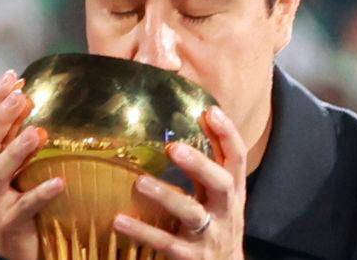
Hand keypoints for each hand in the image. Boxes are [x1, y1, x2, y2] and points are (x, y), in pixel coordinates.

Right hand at [0, 70, 64, 259]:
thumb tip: (31, 96)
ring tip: (38, 133)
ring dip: (17, 150)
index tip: (12, 76)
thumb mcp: (10, 168)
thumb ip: (15, 139)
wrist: (7, 248)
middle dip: (1, 118)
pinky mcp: (8, 224)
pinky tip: (60, 182)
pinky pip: (25, 206)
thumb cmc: (14, 200)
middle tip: (22, 97)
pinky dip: (41, 193)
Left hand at [113, 106, 246, 259]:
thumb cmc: (218, 223)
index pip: (236, 159)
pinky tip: (119, 220)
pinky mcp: (190, 256)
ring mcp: (210, 235)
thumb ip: (209, 165)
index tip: (210, 111)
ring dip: (167, 196)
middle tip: (175, 148)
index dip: (227, 134)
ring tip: (139, 182)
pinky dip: (143, 231)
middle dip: (201, 165)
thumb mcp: (220, 195)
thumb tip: (198, 118)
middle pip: (221, 184)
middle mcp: (226, 211)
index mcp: (233, 192)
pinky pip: (166, 243)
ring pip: (191, 214)